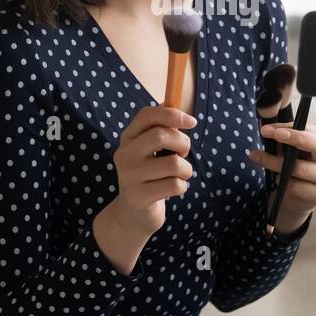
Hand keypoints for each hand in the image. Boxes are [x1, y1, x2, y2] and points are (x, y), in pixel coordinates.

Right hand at [110, 104, 195, 235]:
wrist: (133, 214)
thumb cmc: (150, 176)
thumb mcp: (151, 150)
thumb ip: (161, 127)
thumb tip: (173, 101)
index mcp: (128, 138)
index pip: (147, 115)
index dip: (172, 114)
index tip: (192, 121)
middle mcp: (124, 155)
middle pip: (161, 135)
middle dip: (183, 143)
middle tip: (184, 154)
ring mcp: (129, 176)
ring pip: (174, 164)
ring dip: (186, 169)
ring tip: (180, 175)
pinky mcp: (138, 197)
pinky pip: (175, 185)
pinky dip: (182, 187)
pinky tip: (174, 191)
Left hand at [247, 123, 315, 223]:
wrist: (301, 197)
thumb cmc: (295, 165)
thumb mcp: (289, 148)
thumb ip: (280, 136)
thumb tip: (263, 127)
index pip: (310, 131)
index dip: (291, 130)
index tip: (269, 129)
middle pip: (315, 144)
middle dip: (290, 139)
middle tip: (265, 134)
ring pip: (299, 168)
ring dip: (273, 163)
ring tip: (258, 158)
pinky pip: (296, 187)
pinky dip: (282, 182)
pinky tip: (277, 179)